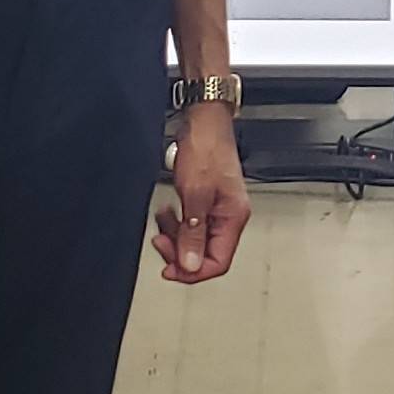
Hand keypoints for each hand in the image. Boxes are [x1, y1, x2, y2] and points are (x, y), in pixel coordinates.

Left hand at [154, 107, 250, 283]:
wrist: (204, 122)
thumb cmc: (206, 149)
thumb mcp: (195, 195)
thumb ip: (192, 233)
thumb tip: (189, 265)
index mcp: (233, 218)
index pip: (218, 262)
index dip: (193, 271)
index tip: (170, 269)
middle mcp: (228, 217)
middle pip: (205, 254)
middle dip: (180, 252)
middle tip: (160, 241)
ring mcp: (217, 209)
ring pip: (195, 240)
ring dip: (175, 236)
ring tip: (162, 220)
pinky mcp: (206, 201)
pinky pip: (190, 225)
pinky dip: (176, 223)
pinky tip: (167, 212)